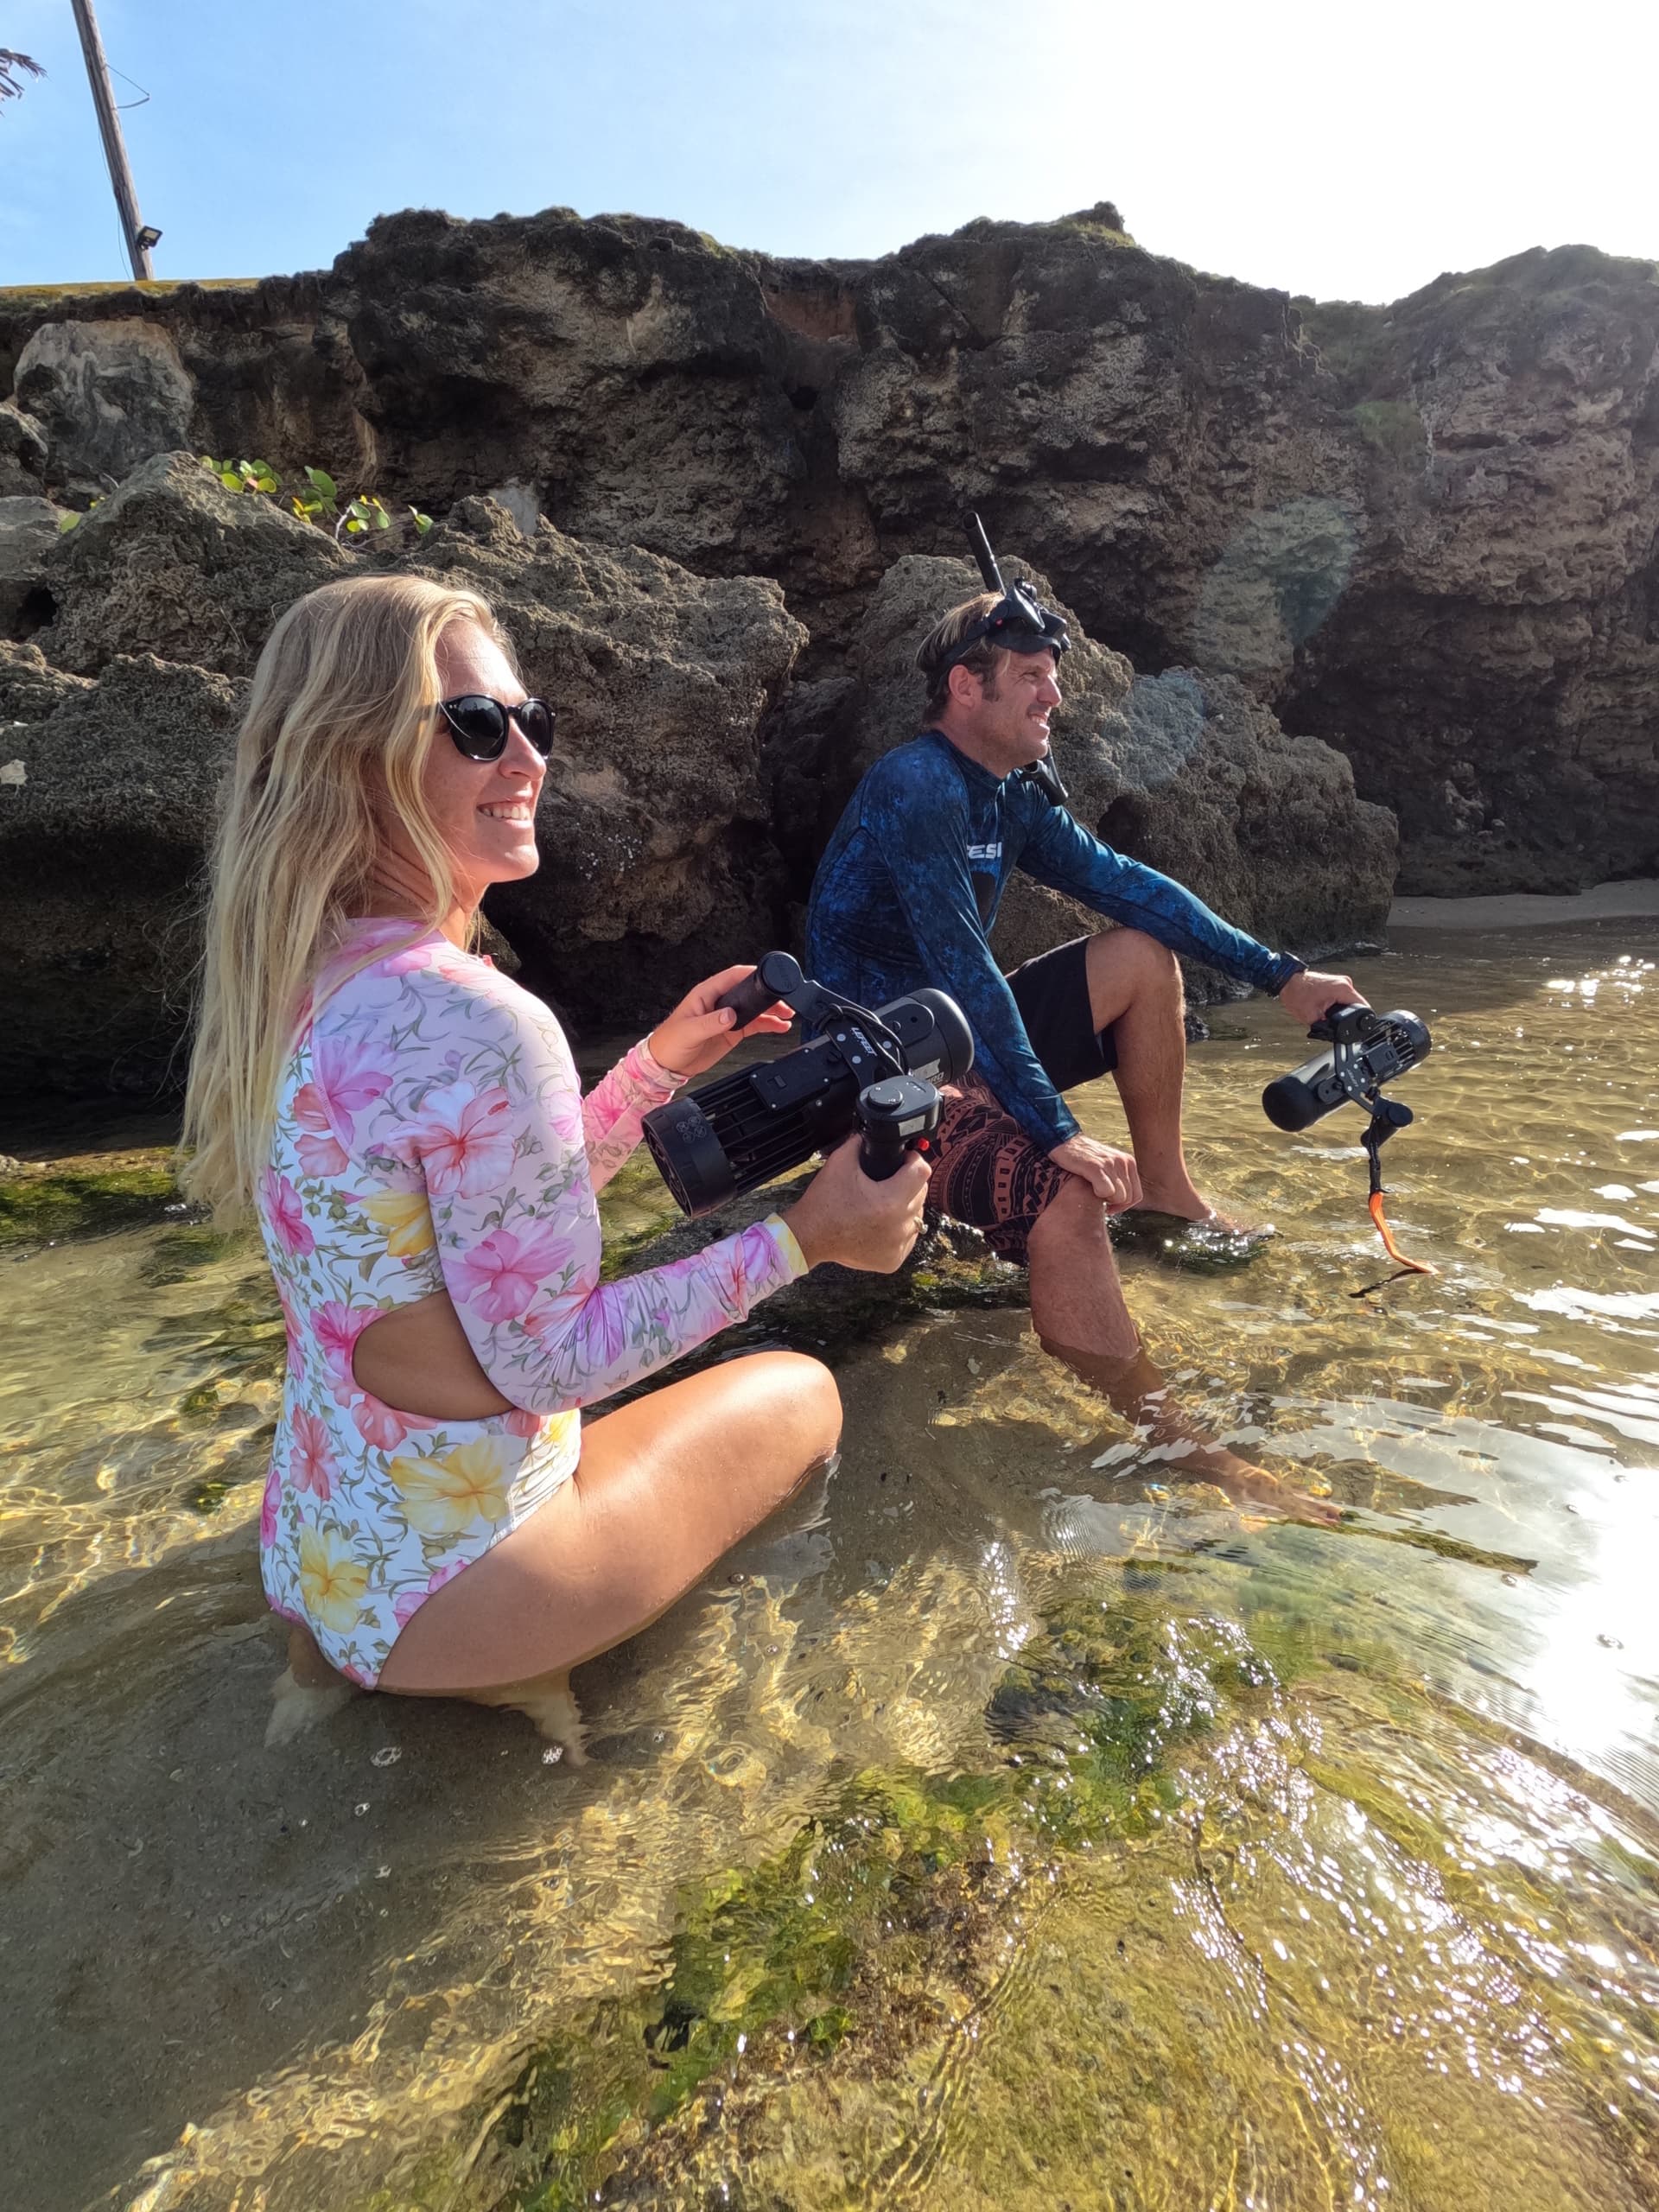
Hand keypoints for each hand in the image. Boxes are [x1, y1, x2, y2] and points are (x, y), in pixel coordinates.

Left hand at [647, 964, 793, 1078]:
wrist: (666, 1065)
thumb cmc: (669, 1042)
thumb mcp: (689, 1031)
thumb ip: (710, 1023)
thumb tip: (730, 1015)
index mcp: (706, 994)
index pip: (732, 977)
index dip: (751, 974)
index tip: (767, 977)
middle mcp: (719, 1002)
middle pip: (749, 992)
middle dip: (767, 995)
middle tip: (784, 1002)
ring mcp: (727, 1017)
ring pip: (755, 1009)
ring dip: (771, 1011)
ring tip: (787, 1013)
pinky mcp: (731, 1032)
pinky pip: (754, 1025)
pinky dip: (768, 1025)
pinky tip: (779, 1026)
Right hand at [784, 1135, 931, 1273]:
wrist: (809, 1237)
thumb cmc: (824, 1203)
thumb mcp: (840, 1162)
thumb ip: (859, 1142)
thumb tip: (870, 1133)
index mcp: (890, 1201)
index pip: (922, 1171)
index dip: (913, 1160)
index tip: (904, 1160)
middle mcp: (899, 1226)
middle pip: (920, 1193)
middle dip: (908, 1183)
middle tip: (888, 1181)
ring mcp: (898, 1245)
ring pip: (915, 1216)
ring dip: (904, 1207)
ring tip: (881, 1203)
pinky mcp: (893, 1259)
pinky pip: (907, 1238)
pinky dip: (897, 1229)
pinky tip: (880, 1223)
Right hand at [1048, 1134, 1141, 1210]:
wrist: (1065, 1142)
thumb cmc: (1084, 1158)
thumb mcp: (1108, 1165)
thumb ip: (1118, 1179)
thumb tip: (1123, 1201)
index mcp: (1129, 1162)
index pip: (1137, 1195)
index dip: (1123, 1206)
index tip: (1109, 1206)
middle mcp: (1124, 1162)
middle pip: (1128, 1198)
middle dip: (1114, 1204)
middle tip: (1099, 1199)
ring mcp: (1111, 1164)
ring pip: (1119, 1197)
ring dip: (1105, 1199)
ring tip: (1094, 1191)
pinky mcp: (1097, 1167)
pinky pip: (1107, 1191)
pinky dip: (1098, 1195)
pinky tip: (1090, 1189)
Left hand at [1277, 968, 1368, 1026]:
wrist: (1288, 982)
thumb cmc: (1296, 994)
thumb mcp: (1311, 1017)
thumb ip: (1326, 1027)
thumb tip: (1334, 1034)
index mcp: (1342, 989)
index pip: (1363, 1007)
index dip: (1359, 1020)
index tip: (1354, 1027)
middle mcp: (1345, 983)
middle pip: (1357, 1005)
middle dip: (1349, 1016)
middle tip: (1335, 1021)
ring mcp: (1341, 981)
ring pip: (1351, 1002)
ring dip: (1344, 1010)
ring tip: (1330, 1013)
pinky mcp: (1337, 983)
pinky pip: (1344, 997)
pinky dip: (1339, 1004)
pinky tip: (1329, 1008)